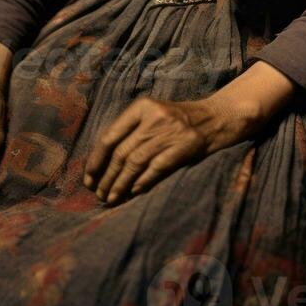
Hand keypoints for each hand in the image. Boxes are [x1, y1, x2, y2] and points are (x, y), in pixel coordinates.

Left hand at [82, 94, 253, 206]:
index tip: (89, 178)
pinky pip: (157, 168)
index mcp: (141, 107)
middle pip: (121, 152)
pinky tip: (133, 192)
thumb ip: (131, 131)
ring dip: (120, 184)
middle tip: (99, 194)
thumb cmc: (178, 119)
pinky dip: (143, 181)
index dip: (96, 160)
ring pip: (135, 162)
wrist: (216, 116)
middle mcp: (153, 117)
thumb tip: (103, 163)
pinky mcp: (183, 146)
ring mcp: (169, 132)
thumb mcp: (153, 114)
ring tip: (111, 198)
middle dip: (107, 176)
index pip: (110, 135)